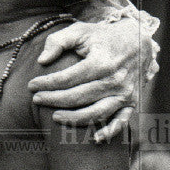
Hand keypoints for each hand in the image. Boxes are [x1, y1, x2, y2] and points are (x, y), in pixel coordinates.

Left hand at [28, 19, 140, 139]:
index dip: (47, 83)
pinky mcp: (132, 102)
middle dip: (54, 100)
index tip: (32, 85)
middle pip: (78, 97)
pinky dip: (110, 132)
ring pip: (96, 113)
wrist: (137, 40)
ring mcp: (125, 93)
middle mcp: (115, 80)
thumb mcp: (80, 30)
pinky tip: (94, 139)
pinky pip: (122, 121)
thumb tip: (42, 60)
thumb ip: (58, 41)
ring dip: (73, 119)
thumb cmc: (102, 36)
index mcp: (101, 62)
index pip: (68, 78)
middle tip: (36, 99)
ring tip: (54, 117)